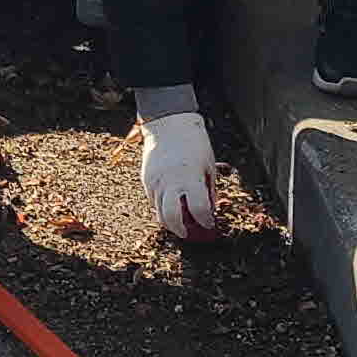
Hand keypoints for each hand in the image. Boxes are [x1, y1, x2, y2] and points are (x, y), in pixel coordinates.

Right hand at [139, 110, 222, 241]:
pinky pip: (153, 200)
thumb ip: (208, 190)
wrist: (169, 123)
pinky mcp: (146, 179)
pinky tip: (171, 204)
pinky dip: (162, 207)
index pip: (198, 209)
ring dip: (170, 220)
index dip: (205, 221)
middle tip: (188, 233)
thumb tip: (209, 211)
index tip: (210, 223)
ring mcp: (155, 181)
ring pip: (158, 212)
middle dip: (180, 230)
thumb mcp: (208, 166)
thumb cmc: (194, 143)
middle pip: (171, 218)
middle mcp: (170, 181)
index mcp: (190, 177)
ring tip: (180, 221)